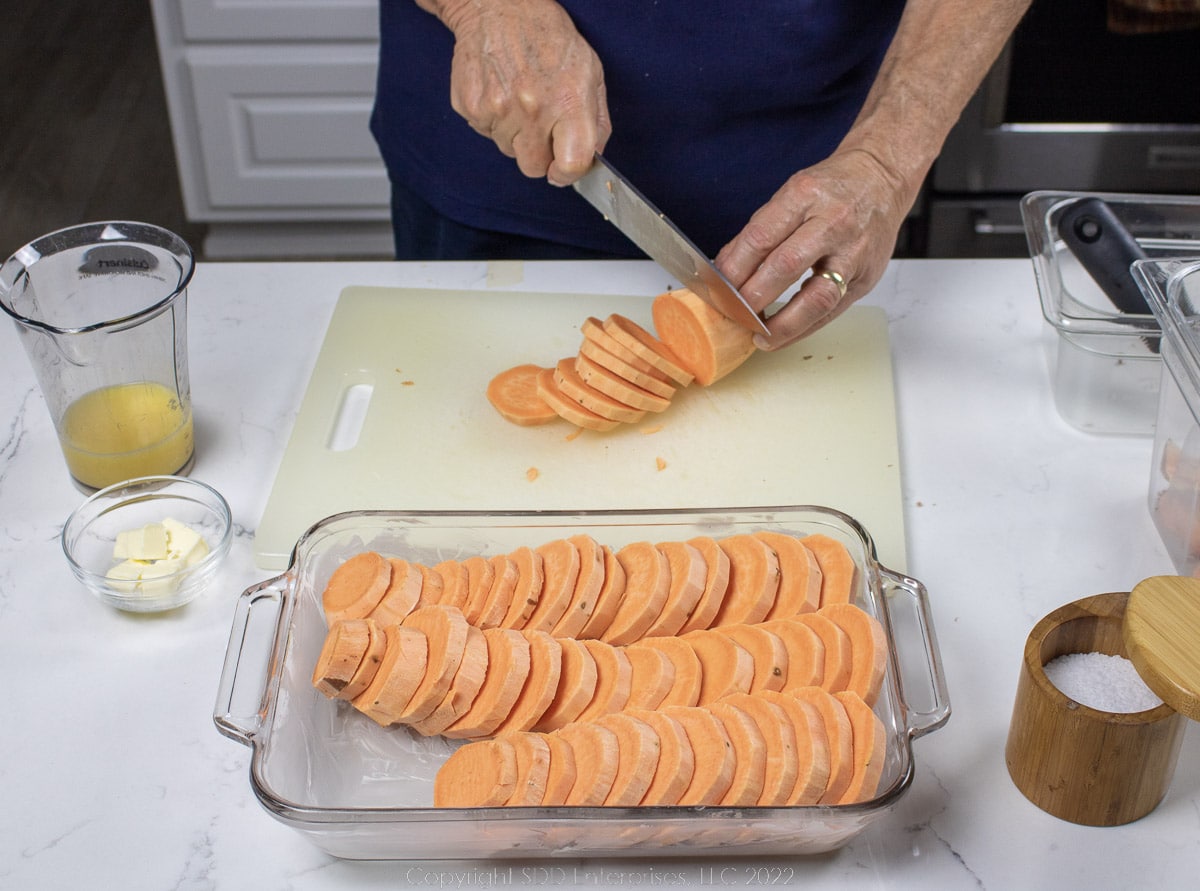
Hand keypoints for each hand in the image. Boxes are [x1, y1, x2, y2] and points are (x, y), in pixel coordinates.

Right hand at [431, 0, 610, 184]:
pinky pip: (485, 134)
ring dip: (516, 134)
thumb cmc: (548, 37)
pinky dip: (494, 120)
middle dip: (539, 155)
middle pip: (533, 168)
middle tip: (541, 126)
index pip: (570, 164)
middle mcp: (531, 109)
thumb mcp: (590, 71)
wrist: (498, 6)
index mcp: (568, 101)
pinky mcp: (470, 107)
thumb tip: (593, 158)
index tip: (563, 170)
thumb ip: (597, 121)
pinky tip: (501, 91)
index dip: (567, 174)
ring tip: (520, 98)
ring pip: (508, 151)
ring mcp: (496, 109)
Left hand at [714, 148, 909, 349]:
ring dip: (783, 324)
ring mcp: (854, 252)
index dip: (733, 270)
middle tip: (732, 315)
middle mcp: (833, 222)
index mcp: (805, 196)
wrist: (882, 178)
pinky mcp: (867, 277)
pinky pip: (833, 311)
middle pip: (786, 267)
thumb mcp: (790, 195)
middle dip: (753, 298)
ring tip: (759, 337)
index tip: (715, 291)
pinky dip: (804, 327)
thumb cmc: (831, 188)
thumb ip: (759, 232)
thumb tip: (723, 270)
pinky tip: (784, 335)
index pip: (760, 238)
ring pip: (816, 297)